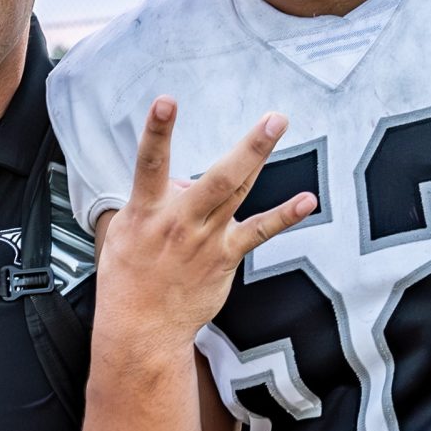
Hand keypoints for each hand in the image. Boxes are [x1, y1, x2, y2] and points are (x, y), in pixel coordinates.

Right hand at [95, 99, 315, 355]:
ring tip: (276, 124)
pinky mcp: (224, 257)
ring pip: (237, 191)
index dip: (157, 132)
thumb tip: (183, 183)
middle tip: (273, 118)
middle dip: (247, 147)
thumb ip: (153, 201)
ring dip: (259, 156)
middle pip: (218, 178)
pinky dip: (284, 216)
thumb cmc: (128, 277)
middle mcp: (179, 221)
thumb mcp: (124, 231)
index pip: (150, 164)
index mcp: (147, 211)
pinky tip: (306, 200)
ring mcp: (205, 239)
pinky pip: (258, 232)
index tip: (166, 101)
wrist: (140, 328)